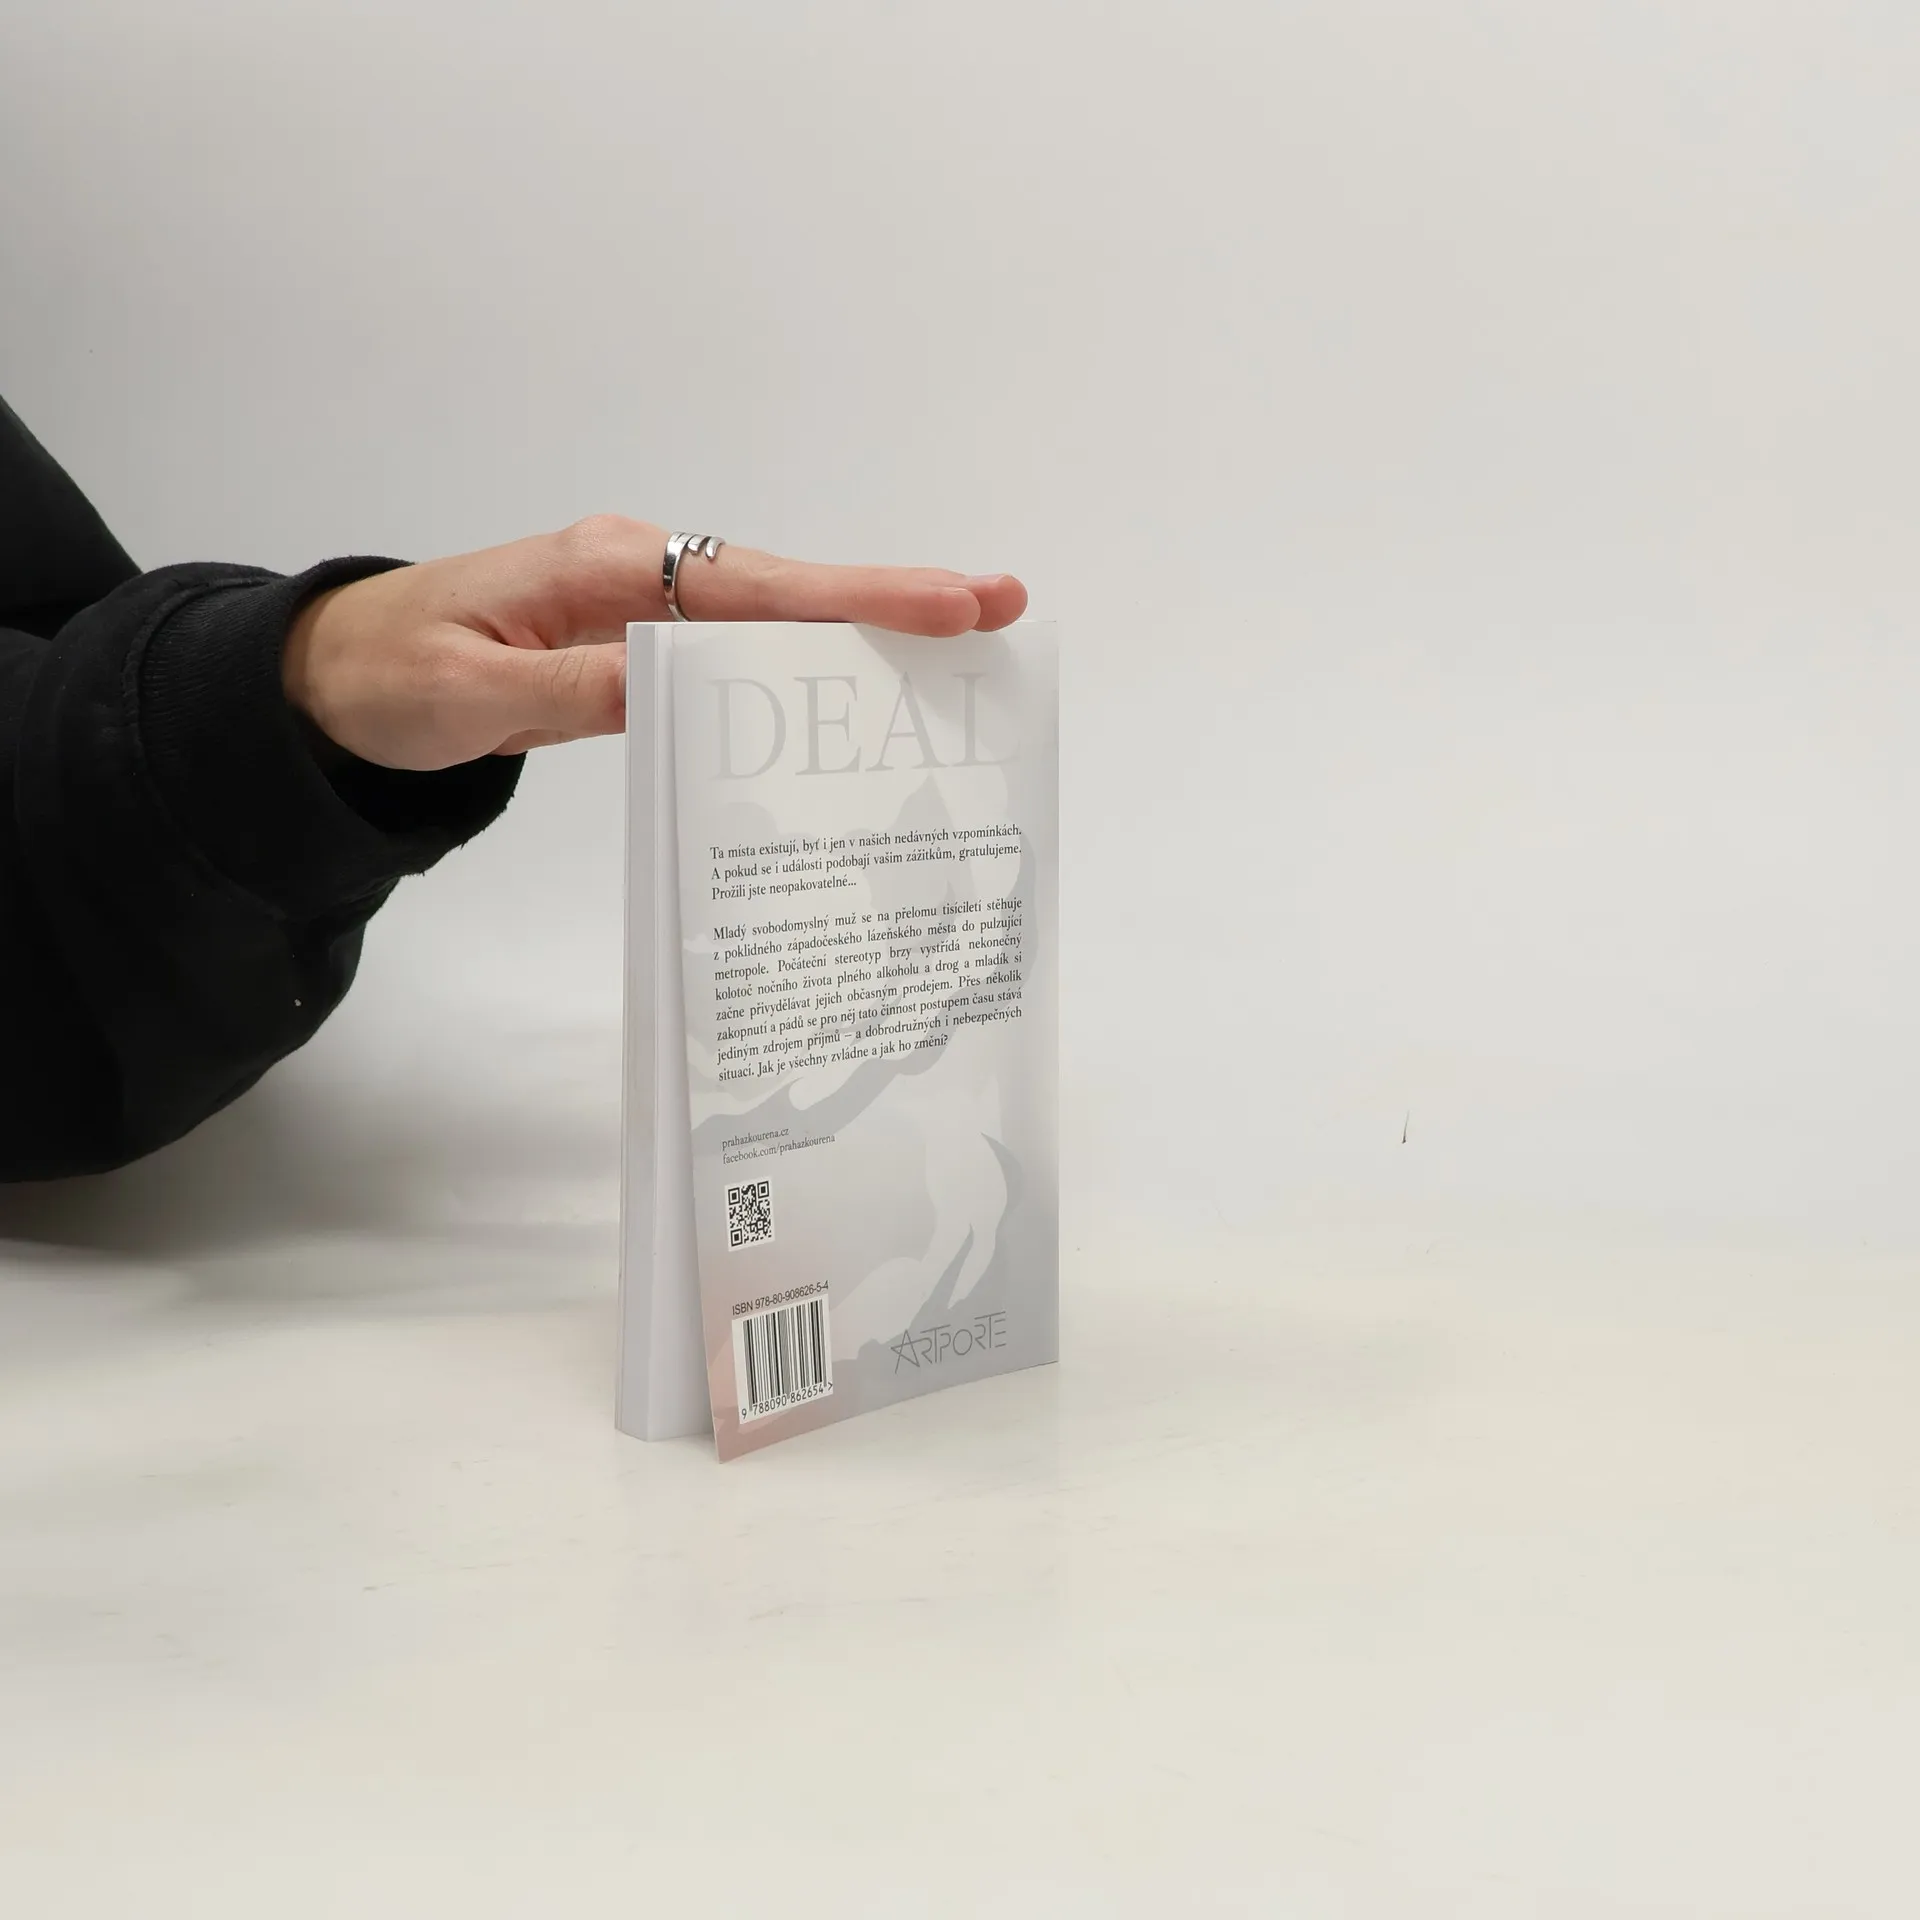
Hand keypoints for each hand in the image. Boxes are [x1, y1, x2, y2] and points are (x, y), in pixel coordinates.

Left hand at [282, 515, 1028, 770]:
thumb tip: (687, 685)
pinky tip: (845, 701)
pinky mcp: (632, 644)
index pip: (756, 589)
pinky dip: (800, 672)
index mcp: (606, 568)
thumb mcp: (474, 693)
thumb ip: (581, 687)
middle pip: (788, 591)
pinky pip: (735, 656)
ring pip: (772, 622)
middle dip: (892, 603)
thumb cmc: (388, 679)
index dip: (858, 600)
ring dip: (859, 638)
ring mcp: (639, 607)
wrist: (324, 680)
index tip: (951, 604)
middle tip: (998, 610)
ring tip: (954, 659)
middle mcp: (637, 573)